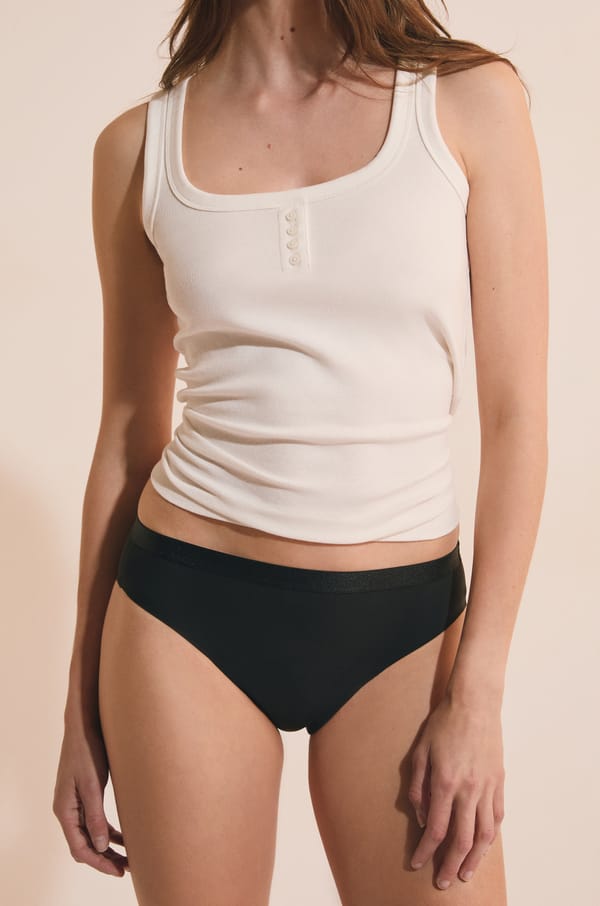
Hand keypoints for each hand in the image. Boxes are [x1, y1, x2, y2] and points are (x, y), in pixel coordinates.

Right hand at [52, 717, 128, 876]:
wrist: (84, 724)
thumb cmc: (87, 750)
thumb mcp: (92, 784)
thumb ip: (95, 815)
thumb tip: (101, 846)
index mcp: (64, 810)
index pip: (79, 848)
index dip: (99, 863)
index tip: (117, 871)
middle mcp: (67, 810)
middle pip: (84, 845)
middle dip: (104, 859)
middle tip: (126, 869)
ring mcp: (75, 802)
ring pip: (90, 834)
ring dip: (108, 847)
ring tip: (128, 857)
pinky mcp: (84, 794)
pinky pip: (94, 820)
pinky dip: (108, 831)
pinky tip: (123, 836)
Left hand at [407, 692, 504, 889]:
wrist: (474, 704)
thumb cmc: (443, 724)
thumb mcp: (420, 751)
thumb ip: (418, 787)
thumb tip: (420, 817)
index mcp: (445, 782)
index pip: (435, 828)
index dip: (426, 851)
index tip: (417, 863)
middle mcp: (468, 790)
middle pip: (461, 839)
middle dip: (450, 864)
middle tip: (443, 882)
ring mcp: (487, 787)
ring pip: (484, 834)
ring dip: (474, 858)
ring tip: (465, 872)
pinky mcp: (499, 781)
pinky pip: (497, 817)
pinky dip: (490, 836)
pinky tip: (483, 845)